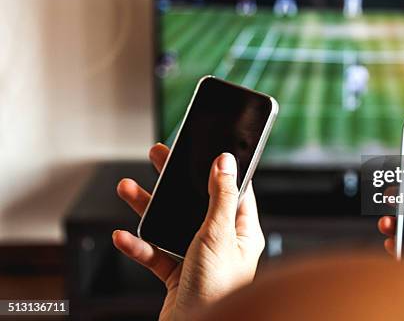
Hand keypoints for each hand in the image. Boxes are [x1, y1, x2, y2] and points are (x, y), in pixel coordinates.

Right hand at [112, 143, 264, 319]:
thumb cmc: (217, 290)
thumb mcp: (218, 235)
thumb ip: (220, 197)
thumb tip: (226, 162)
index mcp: (242, 232)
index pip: (234, 191)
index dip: (218, 168)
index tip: (204, 150)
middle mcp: (221, 243)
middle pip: (196, 203)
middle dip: (174, 182)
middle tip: (158, 157)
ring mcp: (198, 259)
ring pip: (171, 226)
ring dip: (148, 209)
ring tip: (127, 188)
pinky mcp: (178, 276)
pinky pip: (155, 255)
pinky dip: (138, 246)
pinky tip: (124, 236)